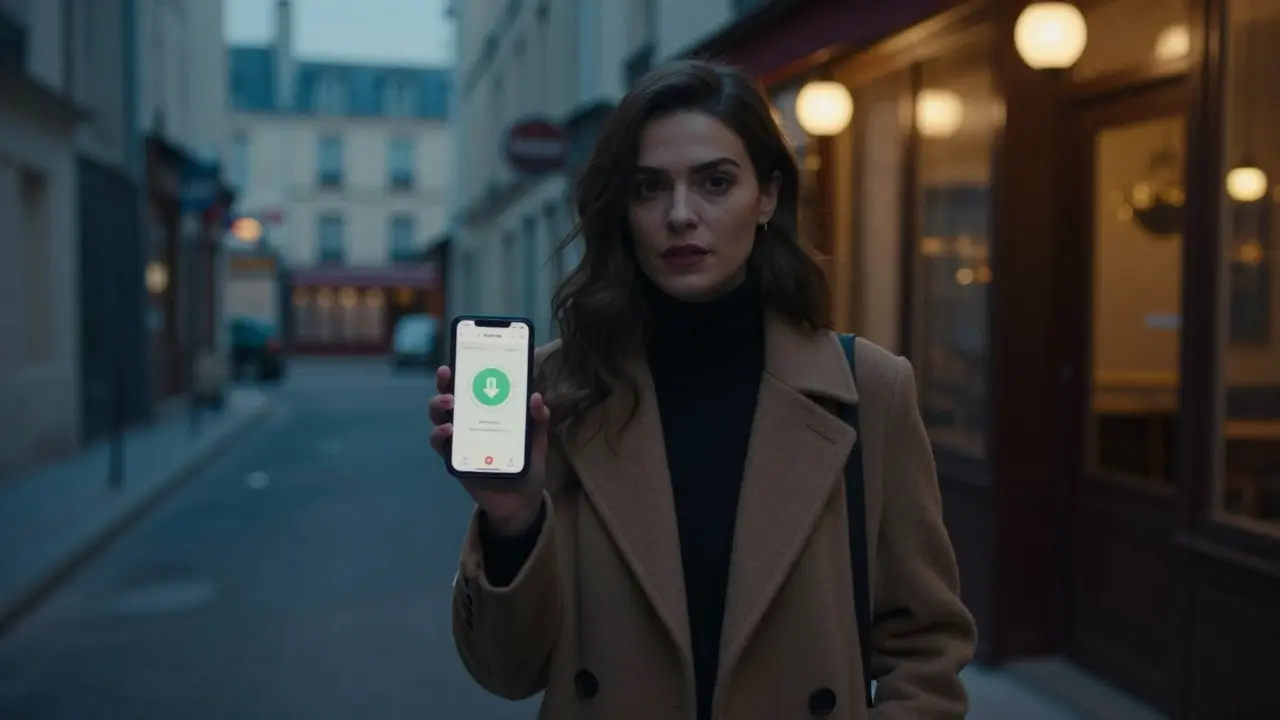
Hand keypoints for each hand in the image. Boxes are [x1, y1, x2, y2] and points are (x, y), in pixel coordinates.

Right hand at [429, 365, 549, 535]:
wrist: (520, 502)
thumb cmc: (526, 464)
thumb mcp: (536, 440)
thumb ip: (538, 420)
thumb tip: (536, 398)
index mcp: (487, 412)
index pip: (470, 387)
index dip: (461, 372)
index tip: (457, 360)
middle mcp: (469, 423)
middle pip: (449, 398)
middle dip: (444, 385)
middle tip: (449, 379)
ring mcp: (459, 441)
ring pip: (439, 418)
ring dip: (438, 407)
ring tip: (449, 406)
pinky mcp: (454, 460)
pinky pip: (440, 446)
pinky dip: (440, 436)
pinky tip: (449, 432)